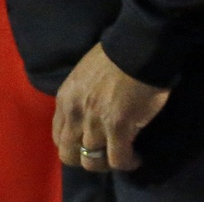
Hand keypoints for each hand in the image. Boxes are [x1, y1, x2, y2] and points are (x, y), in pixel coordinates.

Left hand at [53, 43, 168, 172]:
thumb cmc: (118, 52)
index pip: (58, 136)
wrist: (139, 46)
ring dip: (106, 163)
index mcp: (65, 100)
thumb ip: (81, 94)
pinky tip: (135, 159)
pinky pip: (118, 158)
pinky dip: (127, 162)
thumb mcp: (85, 73)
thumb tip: (90, 107)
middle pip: (69, 154)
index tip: (88, 143)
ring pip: (91, 160)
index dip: (73, 144)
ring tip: (122, 157)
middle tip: (103, 155)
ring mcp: (95, 123)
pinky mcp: (119, 127)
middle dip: (84, 159)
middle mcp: (75, 115)